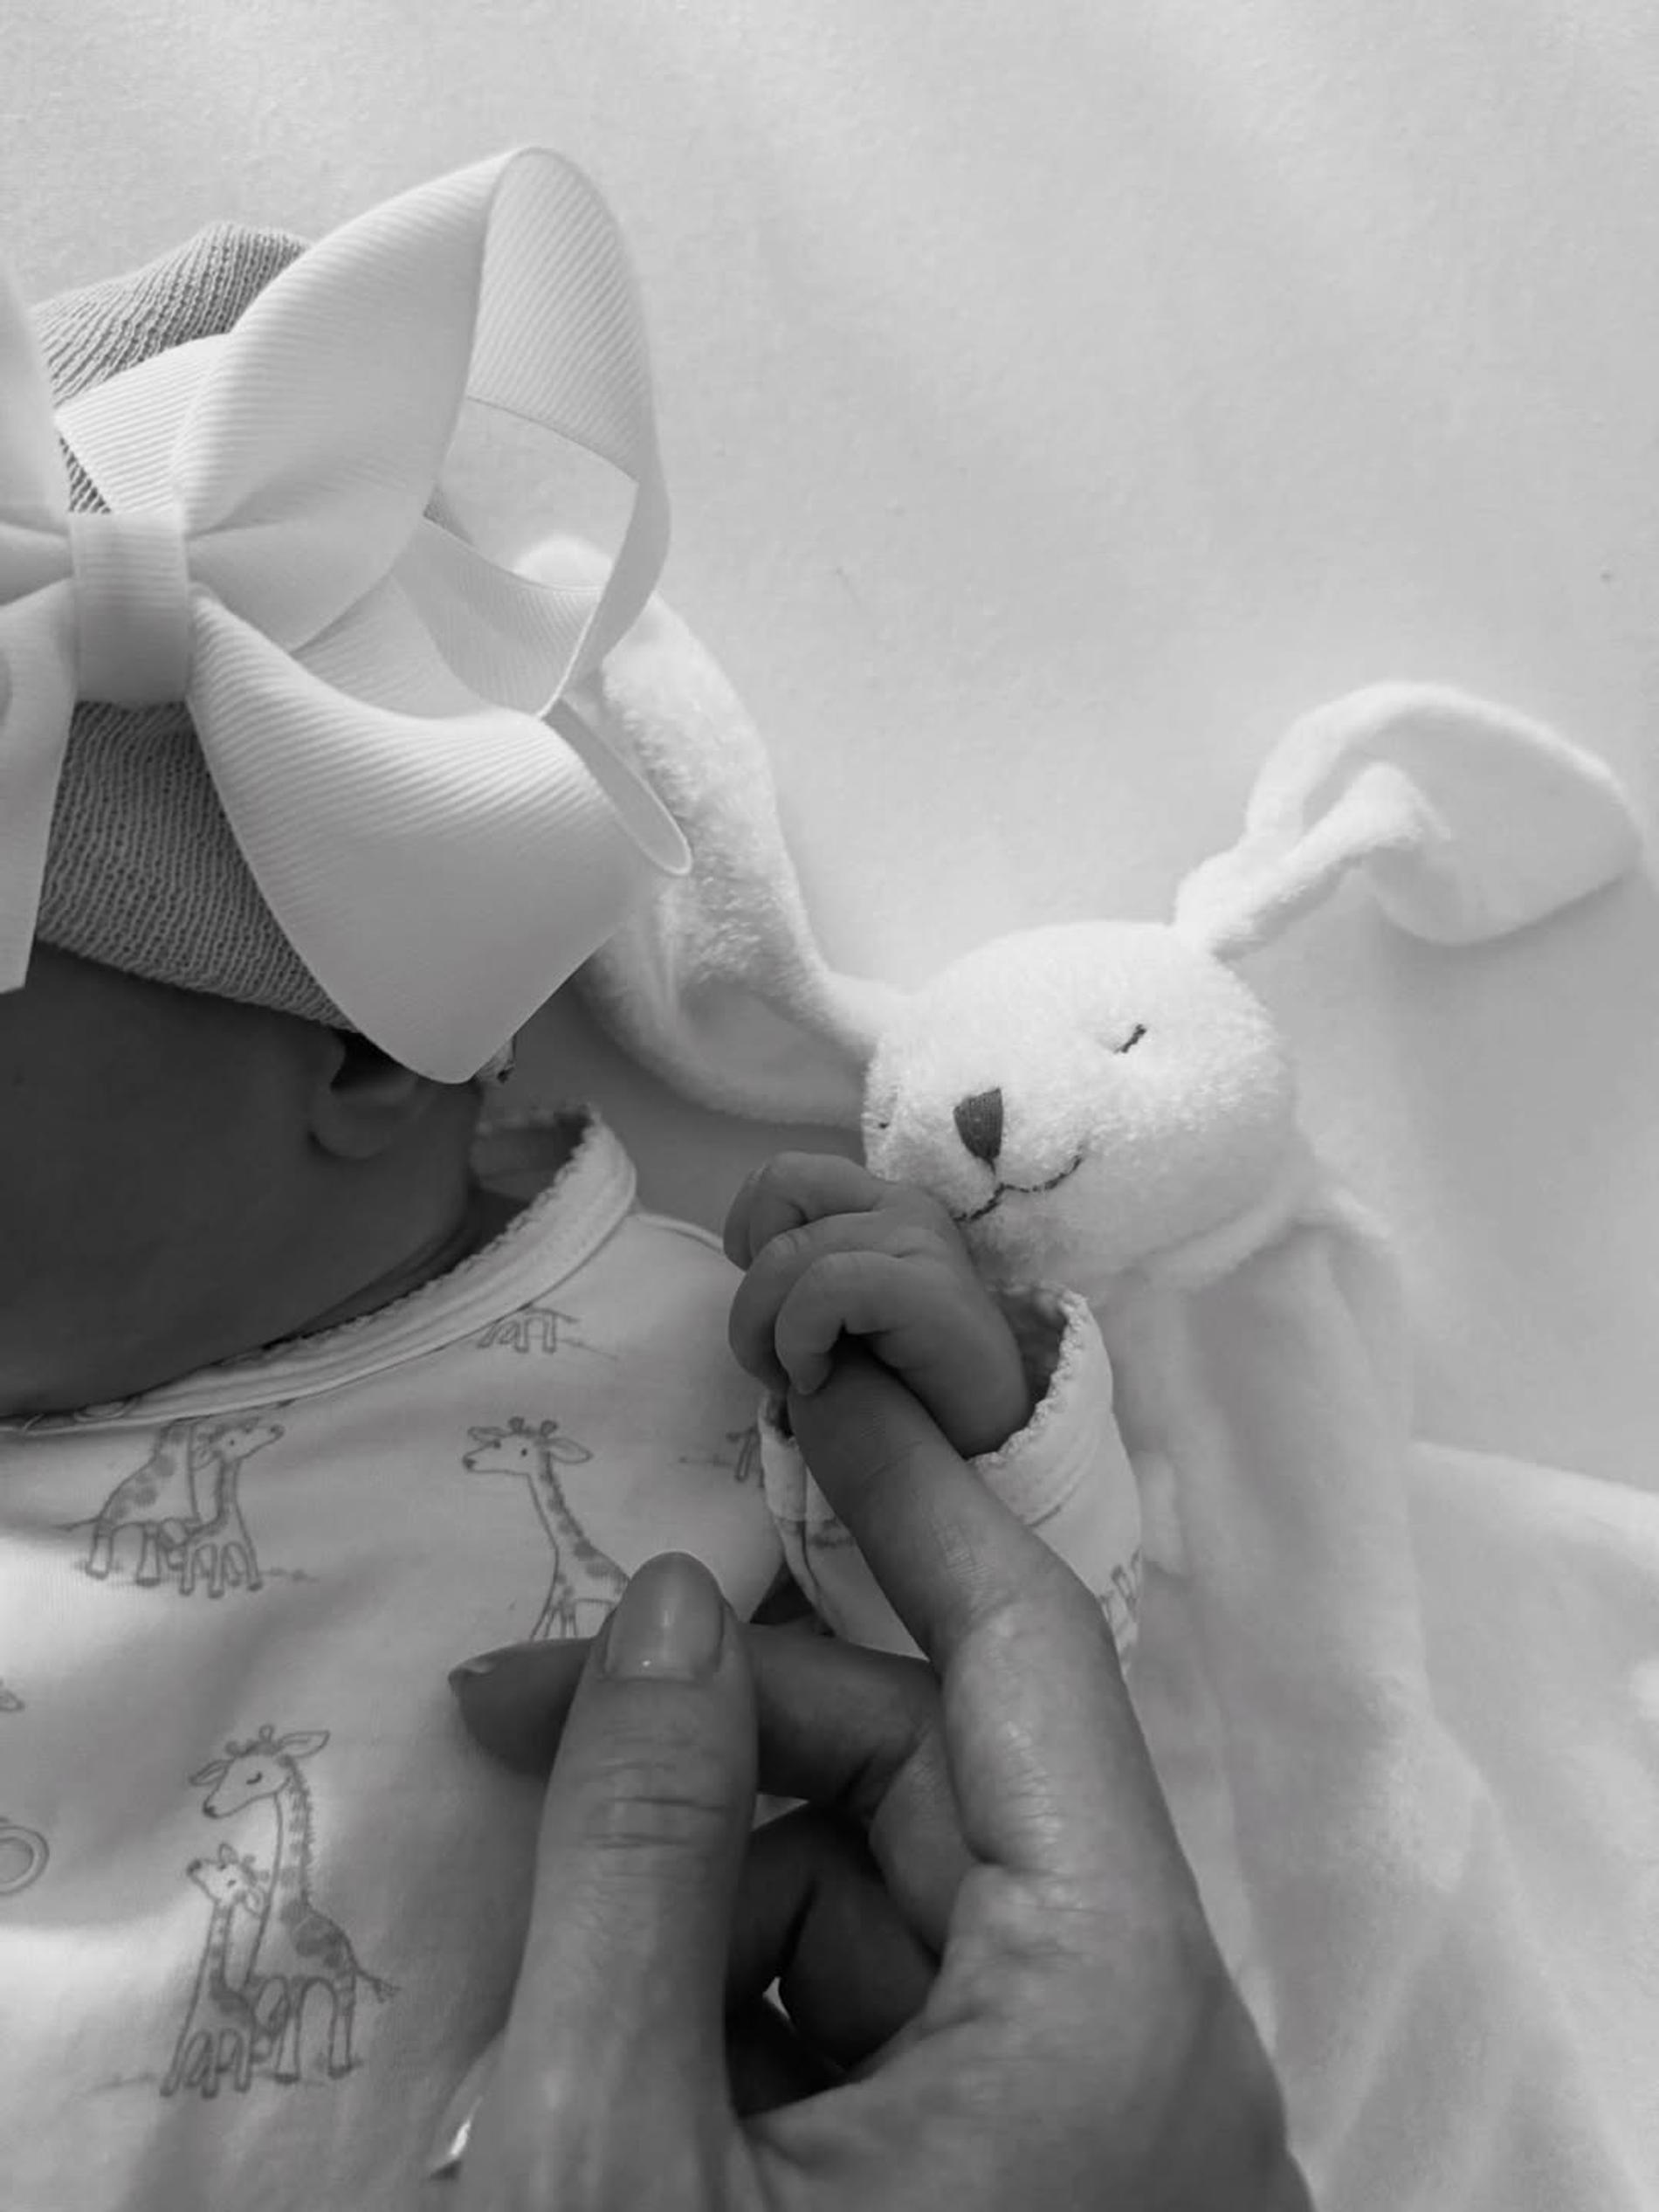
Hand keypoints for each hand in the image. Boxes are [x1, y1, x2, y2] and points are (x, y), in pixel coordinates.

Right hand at [442, 1350, 1309, 2211]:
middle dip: (727, 1739)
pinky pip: (887, 2031)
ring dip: (713, 1890)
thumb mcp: (622, 2154)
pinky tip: (617, 2048)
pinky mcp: (1021, 2197)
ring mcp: (1091, 2139)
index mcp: (1114, 2013)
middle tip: (521, 1716)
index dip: (914, 1497)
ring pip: (891, 1913)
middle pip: (933, 1787)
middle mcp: (1146, 2056)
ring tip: (543, 1944)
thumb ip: (640, 1855)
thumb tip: (671, 1608)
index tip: (827, 1381)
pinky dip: (748, 2007)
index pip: (1028, 1657)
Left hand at [724, 1151, 1031, 1457]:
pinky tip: (818, 1379)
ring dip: (765, 1332)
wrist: (979, 1446)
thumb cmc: (900, 1388)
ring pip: (789, 1252)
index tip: (765, 1302)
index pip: (783, 1174)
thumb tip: (746, 1257)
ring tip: (800, 1380)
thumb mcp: (835, 1316)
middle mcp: (903, 1206)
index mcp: (880, 1204)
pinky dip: (800, 1339)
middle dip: (750, 1289)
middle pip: (781, 1189)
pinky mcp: (930, 1288)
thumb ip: (798, 1272)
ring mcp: (921, 1240)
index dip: (748, 1227)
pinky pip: (826, 1286)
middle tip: (774, 1359)